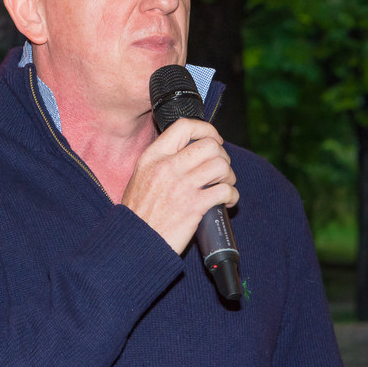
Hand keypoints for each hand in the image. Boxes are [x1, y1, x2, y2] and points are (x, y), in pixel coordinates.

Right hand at [121, 118, 237, 254]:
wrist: (135, 241)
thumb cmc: (139, 212)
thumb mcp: (142, 175)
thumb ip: (162, 160)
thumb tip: (190, 149)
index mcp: (153, 157)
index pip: (184, 126)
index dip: (206, 129)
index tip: (214, 139)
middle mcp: (167, 167)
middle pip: (210, 145)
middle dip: (222, 156)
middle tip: (220, 170)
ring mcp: (181, 186)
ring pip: (221, 166)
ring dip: (229, 176)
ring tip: (224, 186)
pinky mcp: (194, 206)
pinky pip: (225, 191)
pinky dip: (232, 196)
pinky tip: (226, 202)